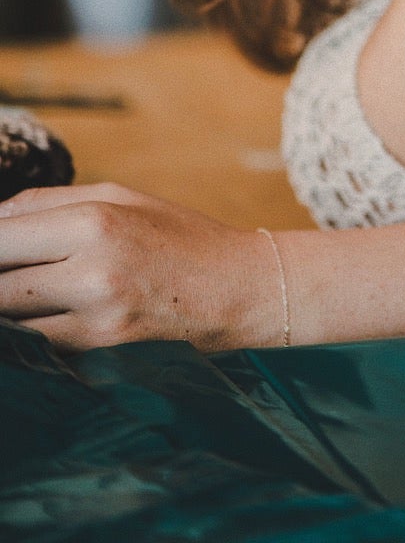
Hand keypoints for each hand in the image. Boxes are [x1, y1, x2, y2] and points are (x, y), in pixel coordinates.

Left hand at [0, 183, 280, 351]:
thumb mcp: (119, 196)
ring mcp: (92, 320)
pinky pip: (36, 342)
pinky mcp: (97, 353)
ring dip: (9, 307)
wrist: (236, 289)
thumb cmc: (177, 234)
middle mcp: (88, 272)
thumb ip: (49, 202)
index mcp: (92, 221)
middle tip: (10, 270)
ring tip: (29, 288)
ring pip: (10, 321)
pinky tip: (46, 312)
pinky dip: (29, 329)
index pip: (0, 238)